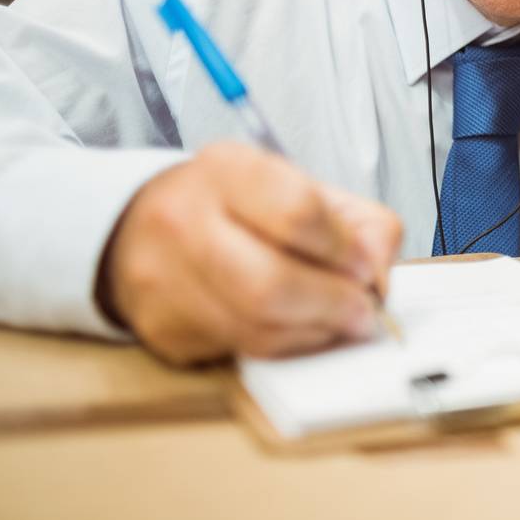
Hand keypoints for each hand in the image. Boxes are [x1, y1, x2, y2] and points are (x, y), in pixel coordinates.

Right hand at [96, 142, 402, 365]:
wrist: (141, 228)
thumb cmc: (238, 207)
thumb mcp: (300, 186)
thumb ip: (358, 223)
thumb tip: (377, 275)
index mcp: (226, 169)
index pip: (297, 213)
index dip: (343, 249)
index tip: (366, 267)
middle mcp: (184, 221)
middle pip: (271, 284)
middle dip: (334, 305)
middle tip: (364, 312)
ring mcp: (164, 281)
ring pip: (258, 328)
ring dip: (317, 332)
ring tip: (341, 322)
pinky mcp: (165, 330)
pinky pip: (242, 350)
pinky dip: (288, 346)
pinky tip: (303, 330)